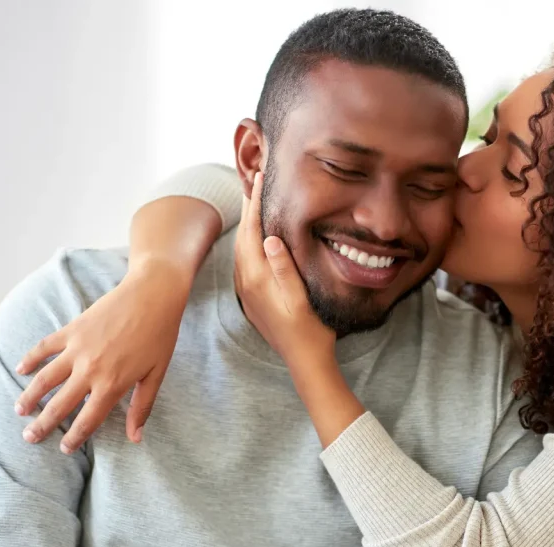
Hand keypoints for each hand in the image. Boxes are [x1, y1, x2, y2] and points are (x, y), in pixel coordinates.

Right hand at [15, 261, 187, 452]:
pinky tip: (20, 368)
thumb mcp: (156, 374)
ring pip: (45, 379)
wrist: (152, 294)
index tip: (64, 449)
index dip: (75, 438)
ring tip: (19, 410)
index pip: (88, 420)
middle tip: (29, 438)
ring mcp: (77, 349)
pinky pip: (45, 347)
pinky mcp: (72, 330)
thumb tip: (136, 438)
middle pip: (60, 404)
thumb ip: (142, 407)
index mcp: (112, 384)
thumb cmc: (159, 335)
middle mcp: (90, 370)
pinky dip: (30, 358)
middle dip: (42, 424)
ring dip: (29, 396)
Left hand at [233, 172, 335, 370]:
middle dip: (248, 207)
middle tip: (255, 180)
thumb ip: (284, 269)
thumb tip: (269, 238)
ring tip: (255, 201)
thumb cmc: (311, 331)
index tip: (259, 177)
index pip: (252, 230)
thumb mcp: (302, 299)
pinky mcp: (252, 298)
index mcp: (258, 279)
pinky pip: (245, 261)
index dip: (255, 202)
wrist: (305, 362)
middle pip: (243, 235)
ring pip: (242, 248)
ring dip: (247, 223)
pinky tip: (258, 237)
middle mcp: (247, 283)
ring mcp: (247, 291)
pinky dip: (249, 241)